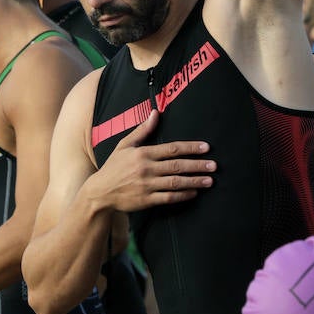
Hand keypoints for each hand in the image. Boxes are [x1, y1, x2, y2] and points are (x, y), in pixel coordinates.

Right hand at [88, 109, 212, 211]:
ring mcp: (147, 185)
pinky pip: (169, 197)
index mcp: (143, 153)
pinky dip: (183, 195)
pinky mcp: (146, 200)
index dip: (190, 148)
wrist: (100, 192)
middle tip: (214, 165)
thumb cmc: (114, 167)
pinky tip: (194, 192)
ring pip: (176, 182)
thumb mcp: (125, 145)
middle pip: (177, 165)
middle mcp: (146, 169)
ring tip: (209, 180)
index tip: (206, 147)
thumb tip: (155, 113)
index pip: (171, 149)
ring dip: (194, 181)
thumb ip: (142, 130)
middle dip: (197, 165)